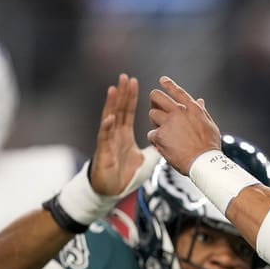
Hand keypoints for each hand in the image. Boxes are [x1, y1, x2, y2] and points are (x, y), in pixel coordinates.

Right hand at [90, 74, 147, 195]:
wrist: (111, 190)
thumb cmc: (125, 173)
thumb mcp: (145, 158)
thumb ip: (154, 146)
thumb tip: (165, 137)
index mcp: (124, 134)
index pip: (128, 111)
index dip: (131, 97)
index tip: (134, 82)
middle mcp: (115, 134)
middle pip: (118, 110)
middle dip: (122, 94)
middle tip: (125, 77)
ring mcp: (108, 142)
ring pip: (109, 119)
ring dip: (111, 104)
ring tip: (114, 89)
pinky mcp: (104, 152)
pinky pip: (105, 138)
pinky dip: (107, 127)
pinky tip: (110, 117)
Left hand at [146, 76, 221, 174]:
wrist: (204, 162)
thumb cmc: (209, 147)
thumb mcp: (210, 125)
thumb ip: (202, 111)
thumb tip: (200, 101)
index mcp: (192, 109)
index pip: (178, 92)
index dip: (168, 84)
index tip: (163, 80)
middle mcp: (179, 112)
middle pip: (157, 97)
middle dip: (154, 100)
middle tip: (155, 107)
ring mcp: (168, 123)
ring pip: (152, 114)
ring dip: (155, 123)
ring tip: (163, 132)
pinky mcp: (160, 135)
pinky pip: (151, 134)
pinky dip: (156, 140)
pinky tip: (164, 146)